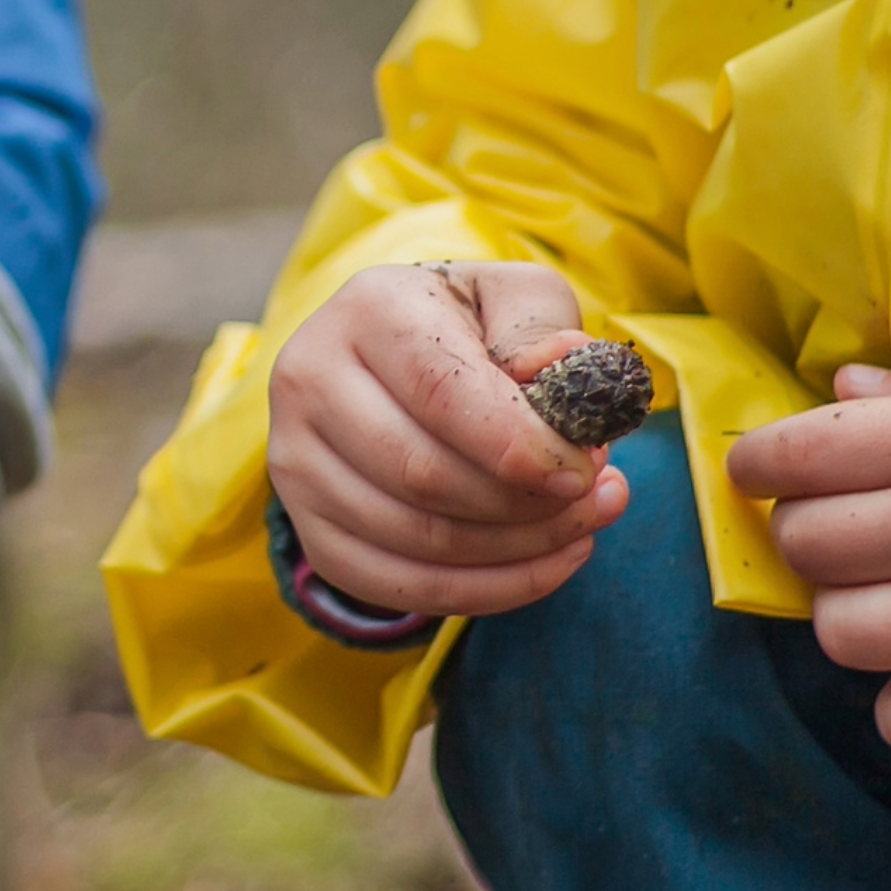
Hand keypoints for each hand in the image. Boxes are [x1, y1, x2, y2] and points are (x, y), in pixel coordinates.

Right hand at [264, 261, 635, 620]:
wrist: (401, 359)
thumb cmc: (474, 328)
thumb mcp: (521, 299)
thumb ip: (545, 332)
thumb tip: (556, 379)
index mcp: (370, 307)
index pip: (441, 391)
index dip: (518, 446)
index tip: (584, 473)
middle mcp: (311, 378)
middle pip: (422, 474)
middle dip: (525, 506)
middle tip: (595, 499)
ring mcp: (295, 458)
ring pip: (412, 538)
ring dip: (515, 552)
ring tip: (580, 528)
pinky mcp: (309, 524)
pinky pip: (395, 585)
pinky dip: (481, 591)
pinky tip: (541, 565)